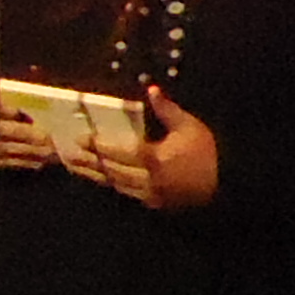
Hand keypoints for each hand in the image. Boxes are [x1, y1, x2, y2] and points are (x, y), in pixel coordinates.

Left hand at [71, 86, 219, 209]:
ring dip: (96, 176)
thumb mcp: (191, 127)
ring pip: (116, 185)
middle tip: (69, 154)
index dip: (99, 145)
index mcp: (155, 158)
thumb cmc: (208, 156)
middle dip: (90, 162)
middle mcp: (147, 179)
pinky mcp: (153, 205)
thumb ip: (168, 110)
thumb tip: (151, 89)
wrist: (225, 188)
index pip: (120, 151)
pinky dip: (112, 187)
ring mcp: (149, 195)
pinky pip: (127, 195)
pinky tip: (103, 181)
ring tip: (78, 168)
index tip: (83, 138)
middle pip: (112, 170)